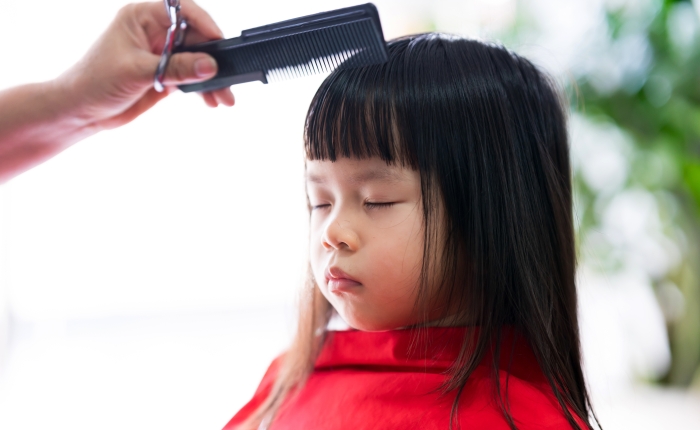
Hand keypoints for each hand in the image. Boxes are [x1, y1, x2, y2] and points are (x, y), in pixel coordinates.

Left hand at [56, 0, 234, 131]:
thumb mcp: (137, 72)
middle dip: (213, 59)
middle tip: (226, 79)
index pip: (181, 10)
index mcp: (141, 18)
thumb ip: (176, 68)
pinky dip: (203, 88)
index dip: (203, 23)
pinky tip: (211, 100)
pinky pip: (191, 77)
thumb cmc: (95, 81)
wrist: (81, 111)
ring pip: (196, 61)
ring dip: (211, 78)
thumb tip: (209, 65)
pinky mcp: (165, 74)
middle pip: (195, 38)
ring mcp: (161, 54)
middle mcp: (154, 32)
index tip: (218, 41)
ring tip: (223, 97)